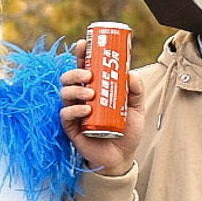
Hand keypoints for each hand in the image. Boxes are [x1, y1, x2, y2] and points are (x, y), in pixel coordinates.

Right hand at [60, 39, 133, 177]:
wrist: (121, 157)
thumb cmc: (126, 131)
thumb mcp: (137, 108)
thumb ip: (136, 90)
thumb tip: (130, 73)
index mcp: (93, 89)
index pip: (83, 67)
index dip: (80, 54)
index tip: (83, 43)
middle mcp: (81, 98)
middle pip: (69, 78)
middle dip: (75, 72)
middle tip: (89, 75)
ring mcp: (74, 112)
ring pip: (64, 93)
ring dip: (75, 90)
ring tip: (90, 94)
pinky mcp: (71, 127)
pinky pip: (65, 114)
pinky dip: (74, 110)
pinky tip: (85, 110)